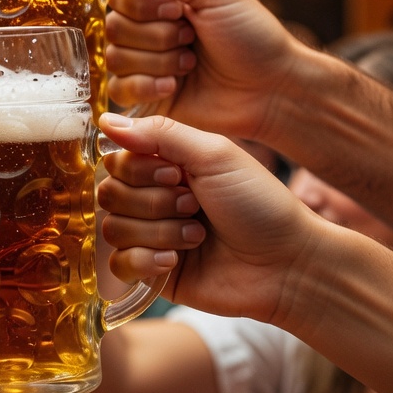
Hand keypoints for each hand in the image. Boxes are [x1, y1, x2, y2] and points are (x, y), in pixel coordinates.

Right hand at [96, 112, 319, 325]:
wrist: (286, 264)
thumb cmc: (259, 204)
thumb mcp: (214, 155)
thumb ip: (160, 133)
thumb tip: (106, 120)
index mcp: (166, 166)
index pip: (116, 160)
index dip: (139, 169)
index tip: (178, 174)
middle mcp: (153, 198)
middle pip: (109, 194)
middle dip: (154, 202)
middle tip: (194, 207)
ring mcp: (150, 236)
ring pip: (114, 229)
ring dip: (159, 232)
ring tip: (197, 236)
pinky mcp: (151, 273)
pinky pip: (119, 264)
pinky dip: (146, 260)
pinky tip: (177, 260)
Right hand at [105, 0, 304, 140]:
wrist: (272, 89)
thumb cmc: (252, 36)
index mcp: (162, 2)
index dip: (144, 6)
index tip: (179, 11)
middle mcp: (148, 32)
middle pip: (114, 28)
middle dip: (156, 35)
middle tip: (191, 39)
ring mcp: (145, 66)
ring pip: (116, 58)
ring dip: (158, 61)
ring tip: (190, 64)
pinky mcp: (145, 99)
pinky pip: (118, 90)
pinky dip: (147, 86)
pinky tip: (175, 86)